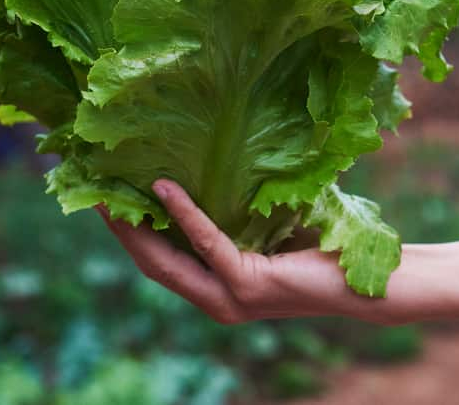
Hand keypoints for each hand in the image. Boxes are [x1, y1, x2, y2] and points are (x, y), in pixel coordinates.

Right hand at [97, 179, 384, 323]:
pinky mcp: (247, 286)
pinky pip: (206, 242)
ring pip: (166, 260)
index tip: (105, 197)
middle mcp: (216, 300)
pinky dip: (183, 212)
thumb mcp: (262, 227)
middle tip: (94, 191)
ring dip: (137, 223)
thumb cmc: (318, 247)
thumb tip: (201, 158)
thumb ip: (231, 211)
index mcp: (216, 289)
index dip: (128, 233)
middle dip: (119, 229)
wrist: (364, 279)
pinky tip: (166, 186)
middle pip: (151, 263)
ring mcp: (229, 298)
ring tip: (114, 189)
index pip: (159, 262)